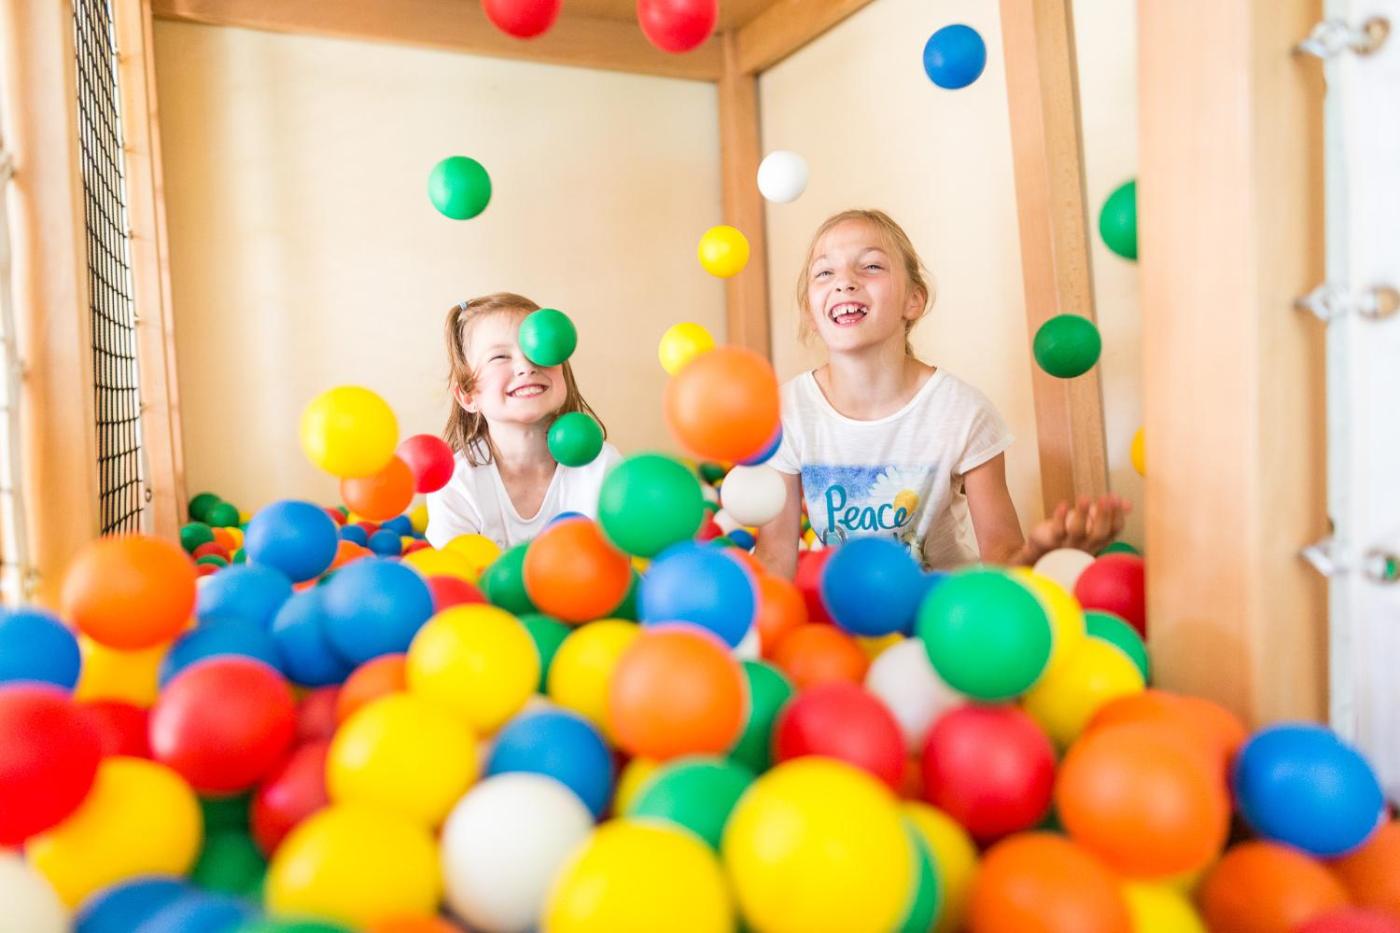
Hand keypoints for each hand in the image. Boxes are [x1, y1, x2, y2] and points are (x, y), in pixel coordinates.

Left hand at [1018, 494, 1132, 563]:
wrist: (1041, 551)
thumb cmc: (1070, 534)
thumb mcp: (1090, 522)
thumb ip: (1107, 513)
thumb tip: (1129, 504)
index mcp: (1099, 540)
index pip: (1114, 530)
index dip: (1117, 515)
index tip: (1116, 498)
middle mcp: (1086, 545)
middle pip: (1099, 533)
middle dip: (1104, 515)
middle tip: (1106, 499)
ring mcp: (1068, 545)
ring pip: (1077, 531)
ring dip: (1082, 513)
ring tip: (1085, 498)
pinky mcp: (1051, 541)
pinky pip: (1057, 530)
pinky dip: (1060, 517)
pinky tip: (1063, 504)